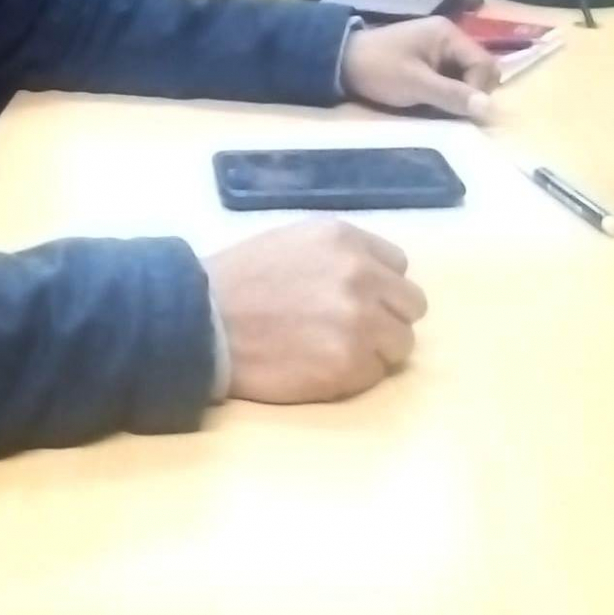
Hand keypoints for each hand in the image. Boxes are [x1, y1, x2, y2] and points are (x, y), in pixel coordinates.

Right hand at [204, 219, 426, 403]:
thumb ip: (340, 255)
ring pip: (401, 343)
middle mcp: (360, 275)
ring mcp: (359, 322)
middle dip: (386, 317)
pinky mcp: (349, 364)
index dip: (378, 286)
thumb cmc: (240, 279)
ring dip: (375, 349)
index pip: (398, 266)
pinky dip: (353, 374)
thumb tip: (377, 279)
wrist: (203, 321)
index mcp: (345, 240)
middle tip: (349, 329)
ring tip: (332, 349)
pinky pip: (376, 374)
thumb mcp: (293, 241)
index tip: (355, 298)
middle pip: (410, 306)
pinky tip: (318, 365)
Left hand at [340, 15, 498, 119]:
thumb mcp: (415, 84)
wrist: (338, 62)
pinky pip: (449, 80)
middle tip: (450, 110)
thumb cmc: (378, 68)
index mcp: (448, 35)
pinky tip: (431, 103)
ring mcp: (437, 50)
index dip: (478, 90)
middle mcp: (448, 38)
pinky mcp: (427, 63)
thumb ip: (451, 95)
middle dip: (470, 93)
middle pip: (479, 71)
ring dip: (457, 96)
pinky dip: (445, 94)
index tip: (460, 109)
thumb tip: (490, 109)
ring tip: (439, 108)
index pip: (485, 65)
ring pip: (465, 78)